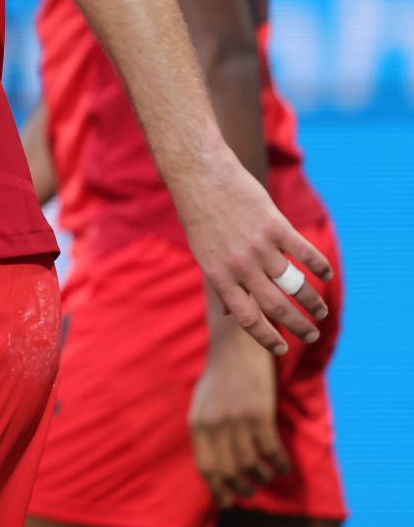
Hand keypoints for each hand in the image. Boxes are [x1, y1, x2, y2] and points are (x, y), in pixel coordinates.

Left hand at [166, 151, 331, 353]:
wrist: (200, 177)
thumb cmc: (200, 217)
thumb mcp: (203, 254)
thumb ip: (221, 284)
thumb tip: (231, 315)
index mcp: (218, 275)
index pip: (247, 318)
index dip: (267, 337)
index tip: (282, 349)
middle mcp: (239, 265)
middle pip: (276, 306)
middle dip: (297, 326)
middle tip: (311, 335)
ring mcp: (258, 246)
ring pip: (294, 284)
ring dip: (313, 301)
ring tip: (321, 312)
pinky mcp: (275, 226)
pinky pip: (304, 253)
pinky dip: (319, 266)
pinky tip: (326, 275)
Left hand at [189, 332, 286, 505]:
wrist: (237, 348)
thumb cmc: (219, 378)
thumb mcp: (201, 404)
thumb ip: (205, 432)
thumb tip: (214, 468)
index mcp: (197, 423)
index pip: (206, 467)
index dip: (217, 489)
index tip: (227, 502)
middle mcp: (215, 425)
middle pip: (229, 471)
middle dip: (241, 489)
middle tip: (250, 494)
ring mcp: (238, 420)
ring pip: (252, 464)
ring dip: (262, 478)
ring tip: (266, 478)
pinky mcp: (260, 414)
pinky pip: (272, 450)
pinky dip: (279, 464)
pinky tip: (283, 467)